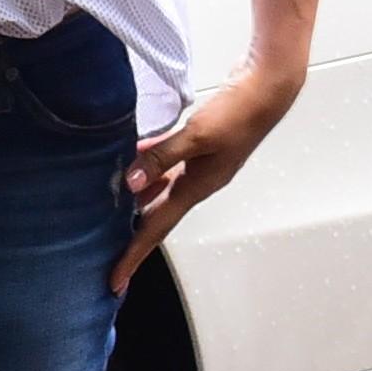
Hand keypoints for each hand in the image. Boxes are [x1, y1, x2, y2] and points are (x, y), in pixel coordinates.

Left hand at [115, 62, 302, 287]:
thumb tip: (131, 181)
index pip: (157, 229)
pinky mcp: (199, 148)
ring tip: (107, 217)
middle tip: (105, 255)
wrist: (266, 90)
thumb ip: (162, 156)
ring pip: (159, 192)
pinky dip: (147, 171)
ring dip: (136, 205)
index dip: (134, 255)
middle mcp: (196, 183)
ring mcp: (199, 166)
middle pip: (157, 217)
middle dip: (132, 239)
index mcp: (197, 188)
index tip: (115, 280)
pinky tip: (131, 164)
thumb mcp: (197, 136)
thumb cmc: (239, 113)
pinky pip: (165, 168)